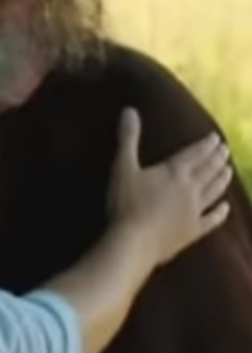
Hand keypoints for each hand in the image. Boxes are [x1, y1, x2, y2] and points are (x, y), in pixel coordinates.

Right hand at [108, 108, 231, 267]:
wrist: (135, 243)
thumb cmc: (128, 203)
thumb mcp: (123, 166)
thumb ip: (128, 138)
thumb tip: (130, 110)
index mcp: (175, 171)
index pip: (195, 154)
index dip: (206, 145)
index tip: (216, 138)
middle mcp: (190, 189)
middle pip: (208, 170)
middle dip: (218, 158)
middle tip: (225, 149)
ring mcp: (194, 211)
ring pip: (213, 191)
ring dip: (222, 179)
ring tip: (229, 170)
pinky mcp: (192, 232)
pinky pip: (211, 220)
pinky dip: (220, 213)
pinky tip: (226, 208)